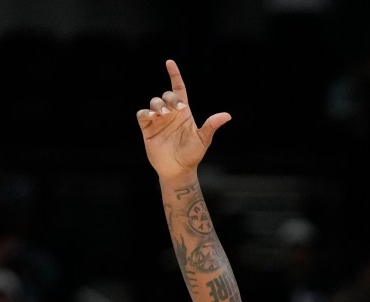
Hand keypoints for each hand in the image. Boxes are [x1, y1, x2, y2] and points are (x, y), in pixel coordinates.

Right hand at [136, 59, 231, 180]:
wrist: (178, 170)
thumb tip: (227, 115)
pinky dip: (145, 112)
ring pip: (154, 102)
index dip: (174, 75)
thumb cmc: (192, 155)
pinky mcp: (148, 128)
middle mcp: (171, 113)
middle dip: (170, 98)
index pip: (179, 89)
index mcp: (184, 113)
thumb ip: (211, 126)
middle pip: (167, 95)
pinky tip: (152, 116)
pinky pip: (142, 114)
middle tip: (176, 109)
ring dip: (158, 104)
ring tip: (163, 114)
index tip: (170, 62)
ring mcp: (158, 120)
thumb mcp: (203, 140)